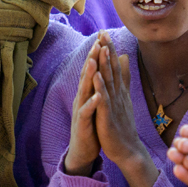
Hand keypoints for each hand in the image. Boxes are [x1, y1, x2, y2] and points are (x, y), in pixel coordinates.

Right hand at [63, 34, 104, 176]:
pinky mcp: (82, 124)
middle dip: (91, 58)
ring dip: (88, 76)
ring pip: (84, 90)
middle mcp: (82, 97)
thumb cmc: (92, 124)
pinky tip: (97, 96)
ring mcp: (81, 110)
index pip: (92, 69)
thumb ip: (102, 85)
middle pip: (87, 74)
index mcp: (88, 92)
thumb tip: (106, 68)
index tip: (103, 36)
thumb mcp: (99, 102)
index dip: (97, 53)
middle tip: (97, 41)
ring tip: (93, 61)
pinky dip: (91, 104)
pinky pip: (87, 112)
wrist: (83, 149)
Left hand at [91, 33, 157, 186]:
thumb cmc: (123, 124)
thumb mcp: (124, 97)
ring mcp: (114, 105)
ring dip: (106, 65)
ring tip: (102, 48)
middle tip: (103, 32)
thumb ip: (125, 78)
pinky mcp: (108, 117)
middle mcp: (118, 94)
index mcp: (119, 90)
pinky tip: (96, 77)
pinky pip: (104, 100)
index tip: (104, 32)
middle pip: (113, 69)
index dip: (110, 48)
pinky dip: (100, 88)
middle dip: (108, 50)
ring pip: (109, 82)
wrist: (127, 149)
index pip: (115, 65)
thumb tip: (125, 58)